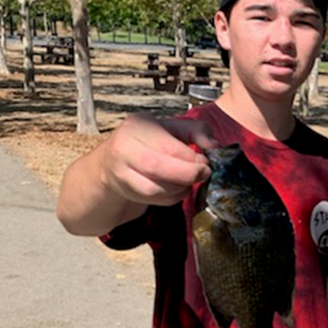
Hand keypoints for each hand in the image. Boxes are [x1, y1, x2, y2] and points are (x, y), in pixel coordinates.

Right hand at [101, 113, 215, 207]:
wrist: (113, 162)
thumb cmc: (146, 141)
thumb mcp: (170, 127)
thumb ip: (195, 130)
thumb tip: (214, 144)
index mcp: (136, 127)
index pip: (168, 146)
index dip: (191, 158)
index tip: (205, 161)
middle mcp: (124, 150)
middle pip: (156, 167)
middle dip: (187, 174)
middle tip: (203, 173)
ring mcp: (122, 173)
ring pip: (154, 188)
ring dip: (180, 188)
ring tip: (190, 180)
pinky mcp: (127, 192)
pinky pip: (154, 200)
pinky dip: (173, 197)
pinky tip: (179, 188)